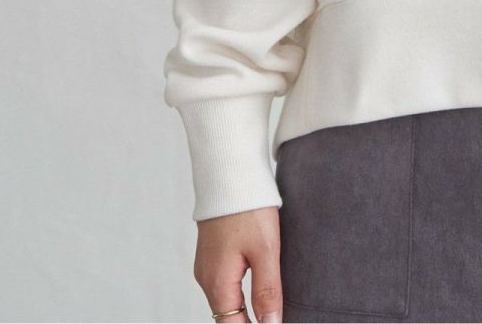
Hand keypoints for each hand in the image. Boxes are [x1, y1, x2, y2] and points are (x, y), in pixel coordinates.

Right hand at [193, 206, 283, 323]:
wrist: (229, 173)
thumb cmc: (248, 208)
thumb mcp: (265, 250)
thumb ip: (267, 290)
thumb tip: (271, 323)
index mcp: (218, 282)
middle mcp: (207, 278)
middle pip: (226, 317)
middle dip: (249, 323)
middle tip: (274, 319)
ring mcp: (207, 266)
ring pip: (225, 301)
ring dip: (244, 311)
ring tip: (268, 312)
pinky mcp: (212, 254)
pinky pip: (224, 284)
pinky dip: (238, 294)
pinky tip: (256, 291)